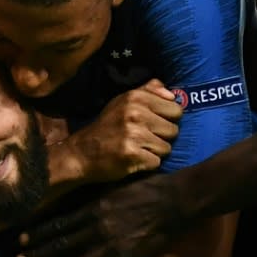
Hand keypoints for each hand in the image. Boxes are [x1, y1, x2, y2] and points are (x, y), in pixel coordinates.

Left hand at [17, 173, 188, 256]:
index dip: (39, 233)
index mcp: (93, 209)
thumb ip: (101, 197)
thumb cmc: (150, 188)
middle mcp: (94, 228)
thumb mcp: (118, 186)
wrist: (175, 199)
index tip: (21, 240)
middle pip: (60, 245)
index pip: (59, 223)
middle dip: (37, 256)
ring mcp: (108, 246)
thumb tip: (89, 200)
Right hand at [63, 79, 181, 182]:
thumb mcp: (122, 101)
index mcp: (136, 97)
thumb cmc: (106, 127)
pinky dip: (147, 164)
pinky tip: (134, 159)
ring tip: (137, 148)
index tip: (153, 124)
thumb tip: (173, 94)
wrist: (81, 153)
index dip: (167, 119)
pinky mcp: (133, 155)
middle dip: (161, 137)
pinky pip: (157, 162)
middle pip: (173, 130)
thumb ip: (148, 92)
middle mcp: (136, 113)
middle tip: (144, 138)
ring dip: (154, 152)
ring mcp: (134, 134)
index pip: (176, 109)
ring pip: (166, 148)